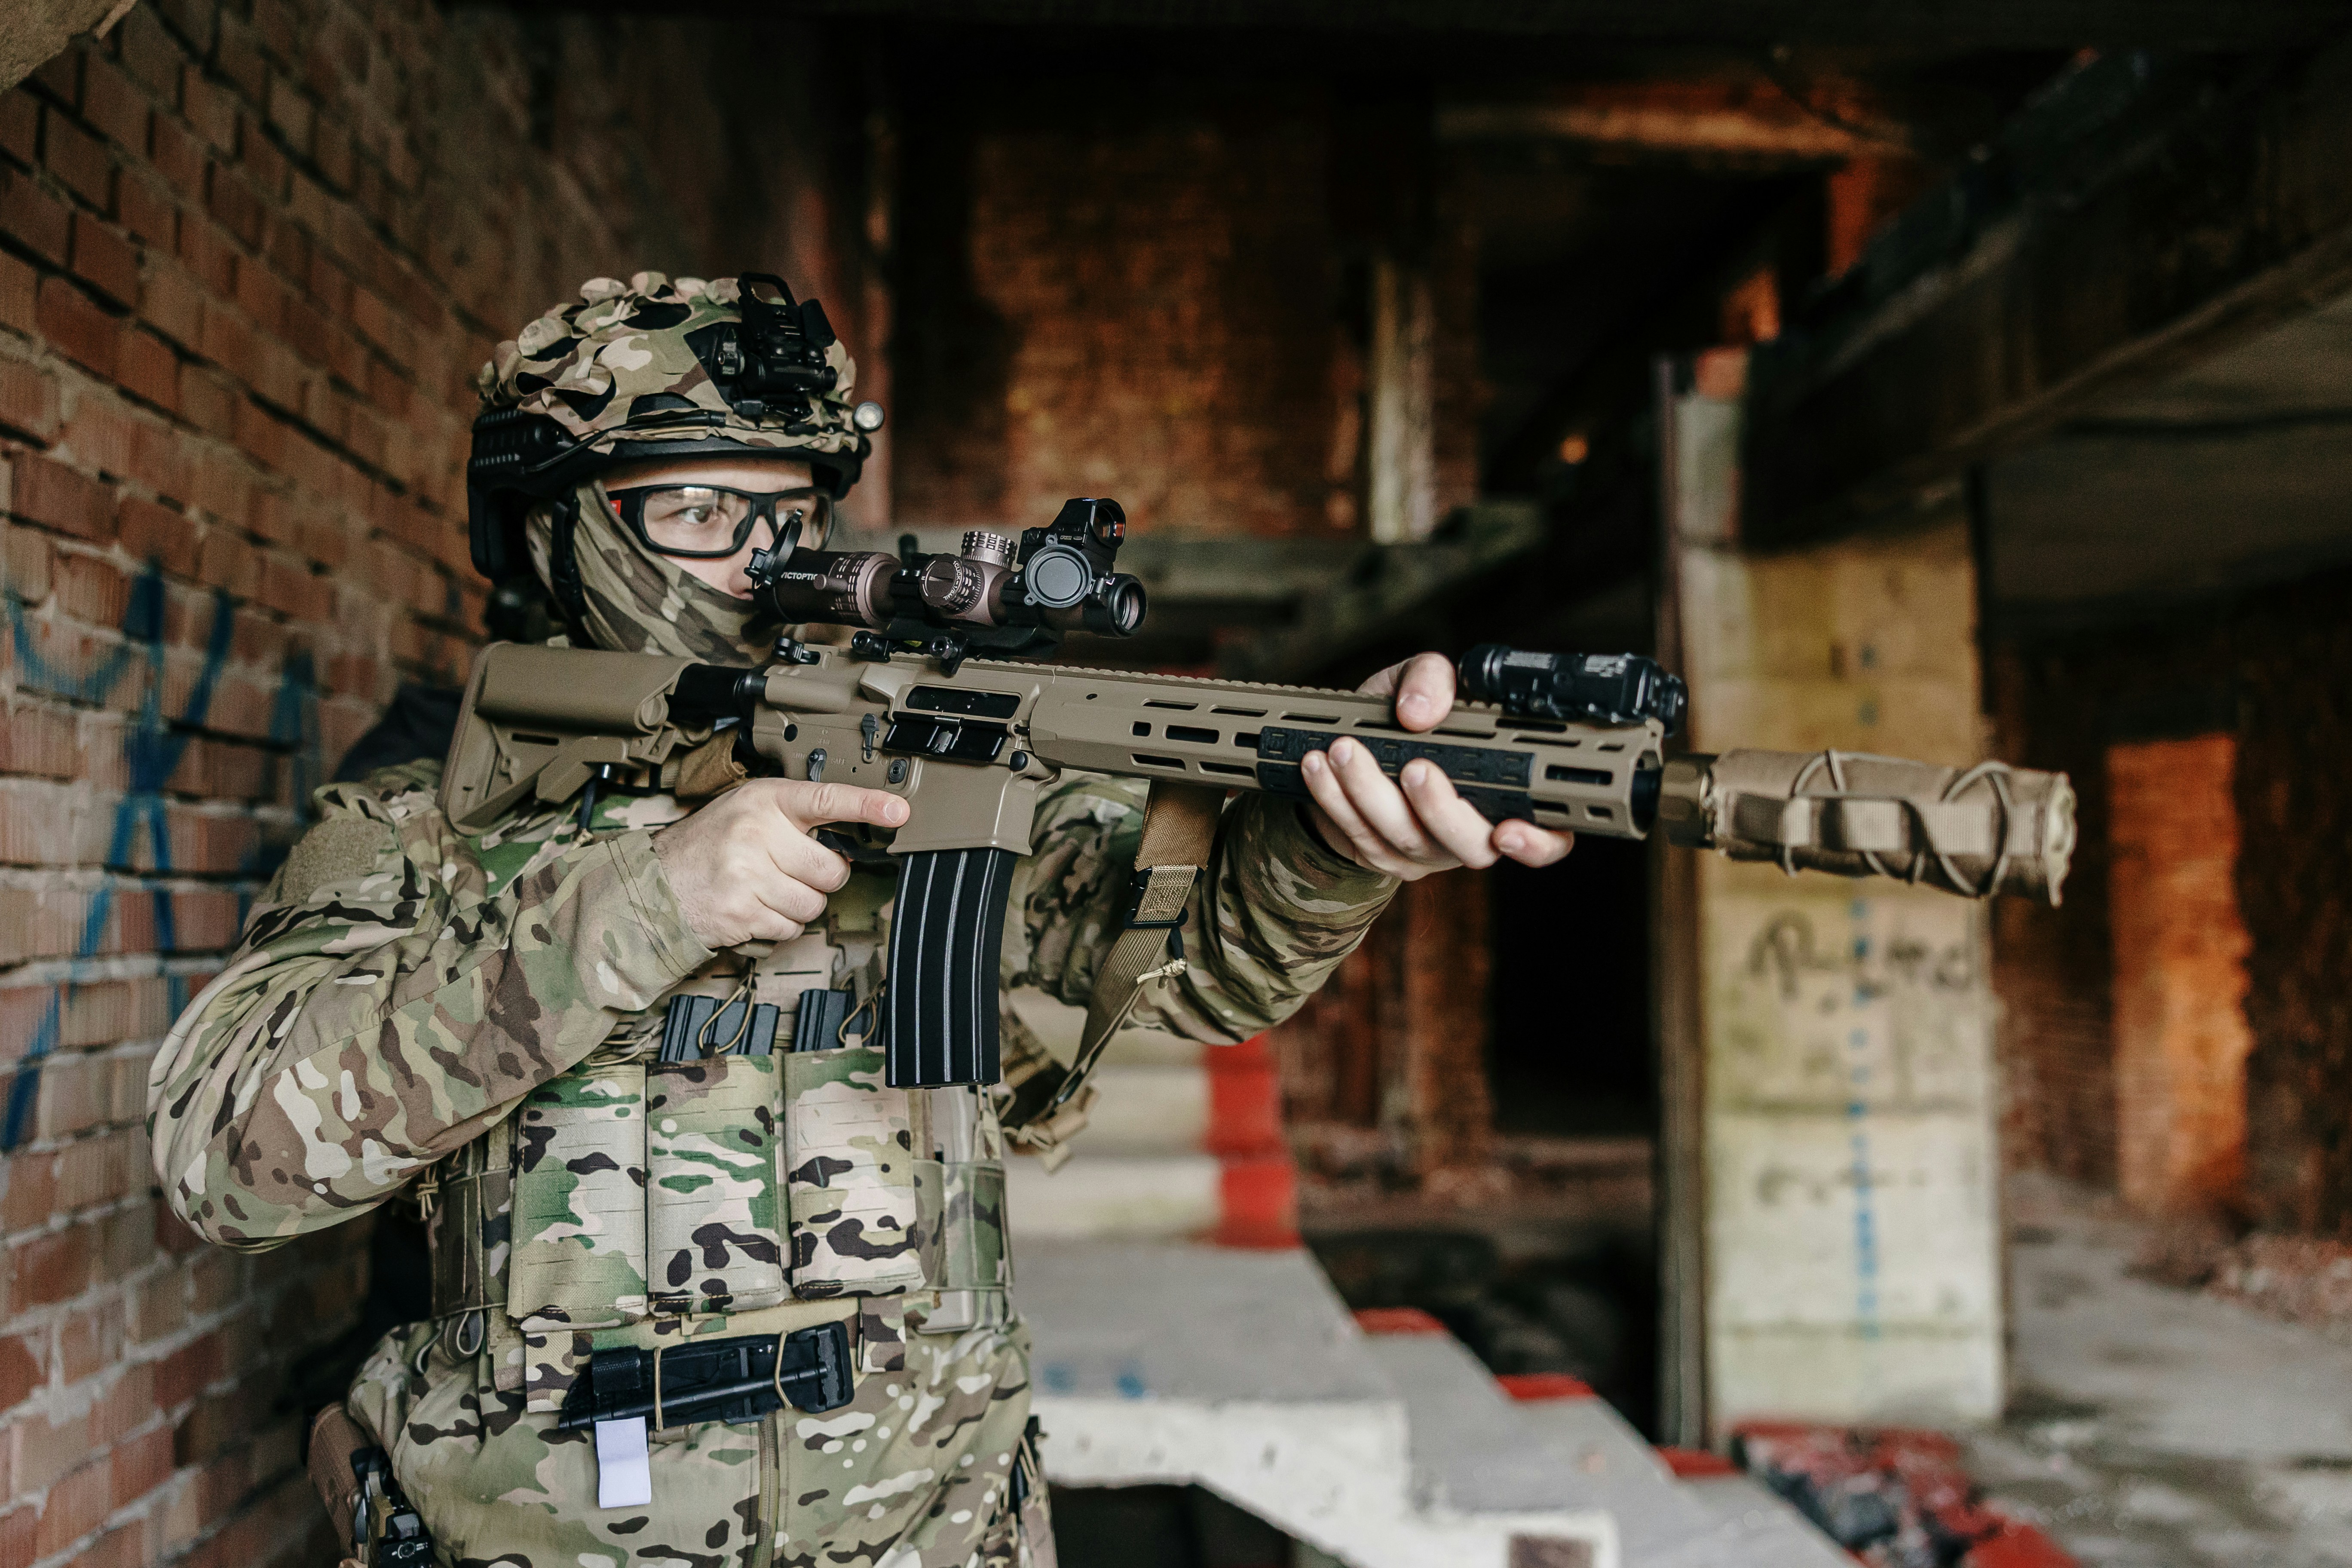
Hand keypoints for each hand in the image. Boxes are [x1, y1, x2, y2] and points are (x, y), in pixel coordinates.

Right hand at [652, 780, 908, 947]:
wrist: (656, 884)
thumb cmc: (710, 846)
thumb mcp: (747, 811)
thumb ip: (794, 816)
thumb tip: (849, 838)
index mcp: (763, 801)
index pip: (825, 799)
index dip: (866, 805)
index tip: (899, 810)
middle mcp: (756, 833)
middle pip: (831, 869)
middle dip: (820, 877)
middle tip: (792, 870)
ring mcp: (748, 875)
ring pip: (814, 904)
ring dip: (799, 904)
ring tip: (767, 889)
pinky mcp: (743, 912)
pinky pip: (792, 928)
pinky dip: (780, 925)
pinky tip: (755, 908)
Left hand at [1301, 652, 1574, 879]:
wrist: (1349, 747)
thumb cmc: (1404, 718)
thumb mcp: (1423, 681)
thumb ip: (1432, 678)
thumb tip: (1422, 711)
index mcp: (1507, 796)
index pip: (1548, 837)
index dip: (1537, 843)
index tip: (1509, 830)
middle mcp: (1471, 831)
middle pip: (1470, 845)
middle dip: (1439, 808)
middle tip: (1414, 767)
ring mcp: (1425, 852)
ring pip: (1405, 838)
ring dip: (1369, 792)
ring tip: (1343, 750)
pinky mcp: (1379, 855)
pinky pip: (1357, 834)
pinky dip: (1333, 798)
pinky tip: (1317, 764)